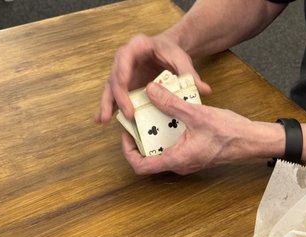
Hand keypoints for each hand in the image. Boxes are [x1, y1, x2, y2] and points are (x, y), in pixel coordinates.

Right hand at [95, 33, 210, 122]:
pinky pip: (114, 96)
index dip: (122, 74)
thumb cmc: (173, 53)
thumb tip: (205, 90)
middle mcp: (124, 59)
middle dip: (117, 97)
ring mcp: (122, 72)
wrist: (167, 51)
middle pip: (115, 76)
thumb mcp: (182, 61)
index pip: (124, 58)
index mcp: (137, 46)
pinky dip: (109, 107)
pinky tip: (101, 120)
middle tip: (126, 115)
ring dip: (106, 105)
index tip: (125, 90)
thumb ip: (191, 75)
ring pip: (110, 88)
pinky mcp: (123, 84)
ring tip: (102, 120)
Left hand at [121, 83, 283, 174]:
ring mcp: (187, 160)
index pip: (141, 166)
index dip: (128, 151)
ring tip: (157, 111)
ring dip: (157, 132)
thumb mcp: (197, 114)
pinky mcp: (194, 153)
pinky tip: (175, 114)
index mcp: (177, 159)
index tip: (127, 133)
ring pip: (163, 149)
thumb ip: (171, 104)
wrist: (252, 141)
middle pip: (150, 156)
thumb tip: (150, 92)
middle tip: (141, 116)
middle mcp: (180, 164)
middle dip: (143, 136)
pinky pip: (175, 145)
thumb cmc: (229, 133)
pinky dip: (170, 132)